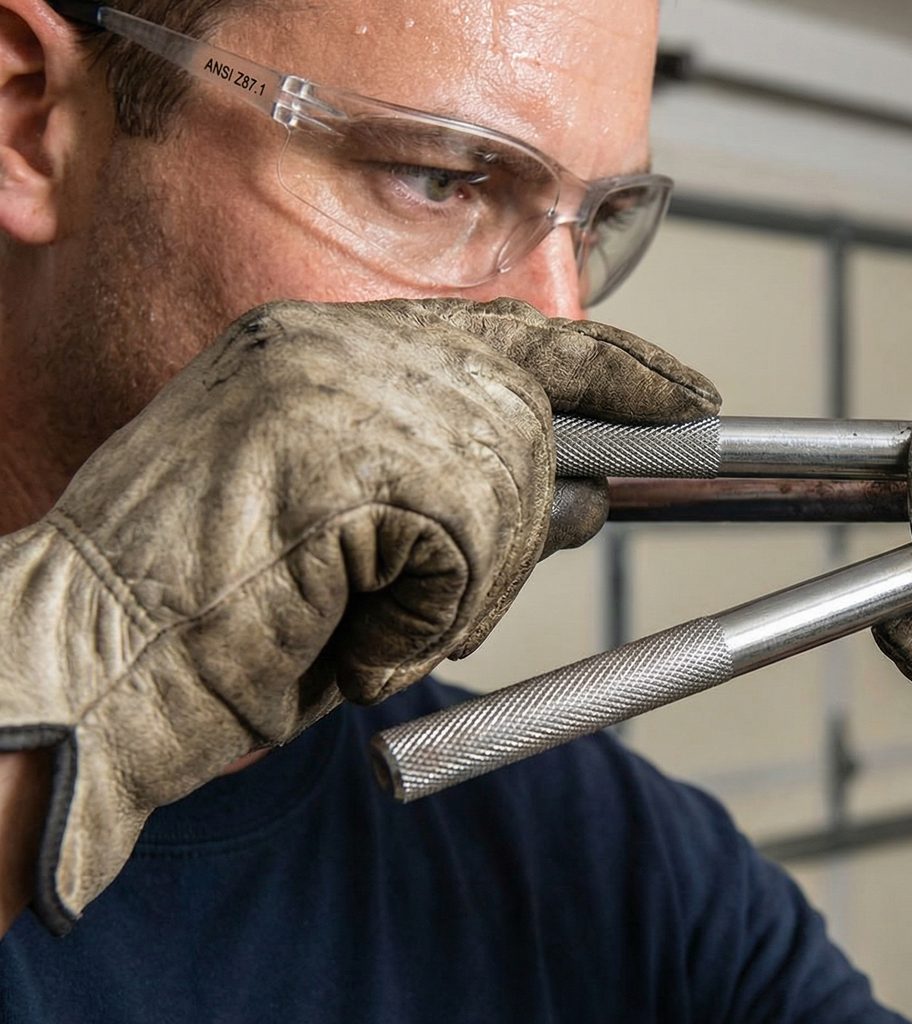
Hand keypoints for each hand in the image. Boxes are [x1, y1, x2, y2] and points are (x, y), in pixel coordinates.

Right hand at [0, 297, 717, 931]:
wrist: (85, 665)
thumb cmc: (211, 613)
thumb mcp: (354, 528)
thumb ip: (461, 485)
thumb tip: (587, 497)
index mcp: (322, 341)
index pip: (511, 327)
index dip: (611, 364)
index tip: (684, 392)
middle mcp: (336, 342)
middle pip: (527, 410)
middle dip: (527, 513)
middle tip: (457, 587)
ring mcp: (344, 390)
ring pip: (509, 488)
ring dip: (457, 587)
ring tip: (341, 614)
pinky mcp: (361, 459)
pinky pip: (470, 558)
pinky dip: (423, 623)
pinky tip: (339, 631)